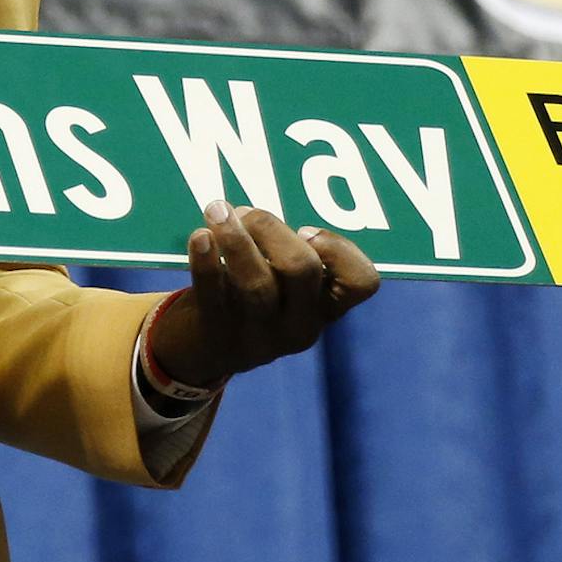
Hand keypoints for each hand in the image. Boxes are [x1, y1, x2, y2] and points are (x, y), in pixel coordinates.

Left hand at [149, 201, 380, 388]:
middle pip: (301, 269)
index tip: (305, 230)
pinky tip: (200, 236)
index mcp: (325, 308)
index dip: (339, 249)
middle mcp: (301, 327)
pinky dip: (206, 262)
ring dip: (235, 238)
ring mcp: (260, 336)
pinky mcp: (219, 336)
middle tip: (241, 210)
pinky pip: (213, 295)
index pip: (361, 283)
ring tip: (216, 209)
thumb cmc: (251, 297)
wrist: (202, 351)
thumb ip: (287, 251)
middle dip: (270, 228)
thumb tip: (255, 217)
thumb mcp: (282, 284)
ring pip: (256, 283)